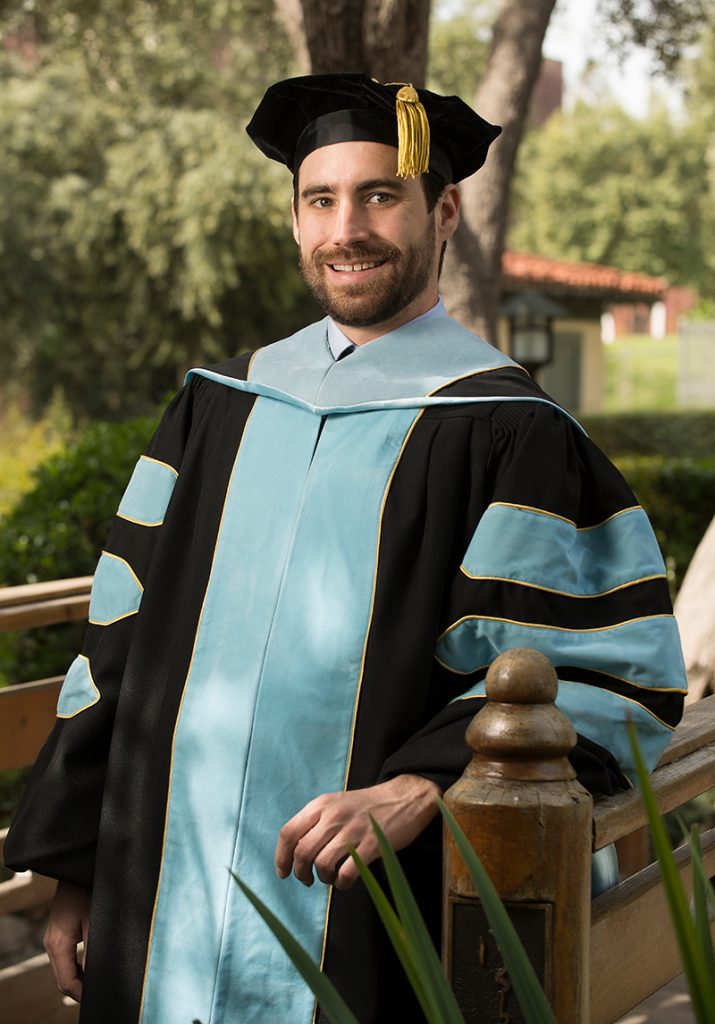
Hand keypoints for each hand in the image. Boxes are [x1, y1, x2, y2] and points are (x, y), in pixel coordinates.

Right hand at [44, 880, 90, 1001]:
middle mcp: (51, 943)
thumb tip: (99, 975)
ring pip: (64, 970)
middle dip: (81, 990)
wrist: (78, 870)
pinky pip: (66, 959)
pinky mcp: (60, 933)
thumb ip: (94, 949)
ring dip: (80, 980)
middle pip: (63, 979)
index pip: (67, 981)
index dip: (82, 994)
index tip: (99, 999)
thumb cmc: (88, 890)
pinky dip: (78, 968)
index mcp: (58, 943)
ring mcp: (53, 939)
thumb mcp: (95, 921)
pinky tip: (93, 969)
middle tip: (101, 995)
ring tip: (100, 985)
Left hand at [275, 774, 440, 890]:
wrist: (403, 797)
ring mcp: (353, 829)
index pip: (288, 833)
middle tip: (307, 879)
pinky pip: (347, 873)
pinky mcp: (372, 844)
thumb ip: (315, 822)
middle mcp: (334, 815)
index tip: (284, 872)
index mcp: (321, 805)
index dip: (282, 857)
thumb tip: (293, 852)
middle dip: (300, 872)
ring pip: (322, 863)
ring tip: (329, 878)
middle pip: (302, 851)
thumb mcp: (335, 804)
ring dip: (322, 878)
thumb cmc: (365, 807)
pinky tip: (345, 880)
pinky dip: (342, 883)